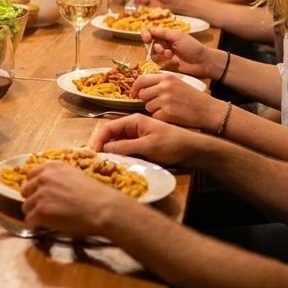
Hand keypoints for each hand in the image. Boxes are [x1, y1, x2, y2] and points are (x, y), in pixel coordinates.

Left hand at [20, 162, 126, 235]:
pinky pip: (29, 220)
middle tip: (44, 208)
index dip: (35, 186)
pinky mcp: (40, 211)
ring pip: (26, 207)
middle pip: (26, 191)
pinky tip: (45, 227)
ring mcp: (40, 194)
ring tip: (46, 220)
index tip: (39, 194)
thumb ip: (59, 178)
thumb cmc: (95, 195)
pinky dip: (36, 225)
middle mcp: (43, 178)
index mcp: (52, 167)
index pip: (31, 175)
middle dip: (33, 199)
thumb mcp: (75, 176)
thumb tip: (50, 188)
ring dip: (34, 213)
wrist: (103, 208)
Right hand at [90, 113, 204, 167]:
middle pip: (111, 136)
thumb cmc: (172, 144)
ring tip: (108, 165)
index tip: (94, 154)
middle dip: (103, 147)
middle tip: (99, 162)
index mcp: (133, 121)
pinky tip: (121, 165)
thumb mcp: (148, 146)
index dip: (99, 140)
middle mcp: (133, 127)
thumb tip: (105, 149)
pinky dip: (122, 157)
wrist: (193, 149)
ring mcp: (138, 136)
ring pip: (118, 144)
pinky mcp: (142, 145)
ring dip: (112, 153)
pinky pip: (127, 150)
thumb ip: (125, 147)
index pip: (108, 127)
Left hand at [131, 73, 222, 130]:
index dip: (135, 88)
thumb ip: (161, 84)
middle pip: (142, 95)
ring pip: (148, 107)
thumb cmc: (193, 98)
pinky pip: (154, 116)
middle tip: (158, 104)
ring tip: (169, 110)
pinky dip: (160, 119)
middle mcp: (164, 87)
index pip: (142, 79)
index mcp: (167, 78)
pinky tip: (171, 117)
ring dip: (155, 110)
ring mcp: (165, 100)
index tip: (133, 94)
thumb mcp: (178, 84)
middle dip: (147, 101)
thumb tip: (142, 88)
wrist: (208, 110)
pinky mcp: (167, 113)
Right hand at [140, 26, 214, 76]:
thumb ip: (162, 32)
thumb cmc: (192, 47)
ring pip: (152, 54)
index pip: (150, 32)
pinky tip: (171, 61)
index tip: (147, 38)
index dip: (146, 35)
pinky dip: (162, 62)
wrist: (202, 62)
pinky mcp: (166, 65)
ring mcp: (165, 55)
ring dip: (160, 54)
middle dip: (155, 47)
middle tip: (163, 49)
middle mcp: (164, 44)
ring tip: (170, 55)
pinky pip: (157, 64)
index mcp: (166, 35)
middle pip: (149, 44)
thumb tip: (148, 30)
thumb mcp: (178, 36)